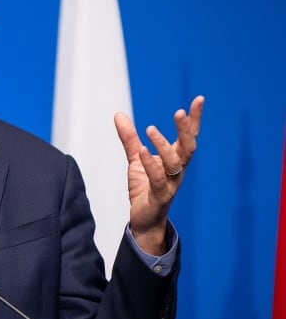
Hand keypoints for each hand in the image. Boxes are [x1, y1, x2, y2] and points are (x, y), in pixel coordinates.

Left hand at [114, 96, 204, 254]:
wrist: (144, 219)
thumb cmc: (145, 187)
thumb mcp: (136, 159)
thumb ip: (130, 138)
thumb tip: (118, 114)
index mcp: (175, 159)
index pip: (189, 136)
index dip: (195, 119)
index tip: (199, 99)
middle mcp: (177, 170)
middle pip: (188, 148)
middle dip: (186, 130)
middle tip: (180, 112)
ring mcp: (170, 183)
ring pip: (174, 163)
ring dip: (164, 145)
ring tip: (151, 129)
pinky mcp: (159, 195)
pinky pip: (158, 179)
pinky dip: (151, 164)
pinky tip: (142, 151)